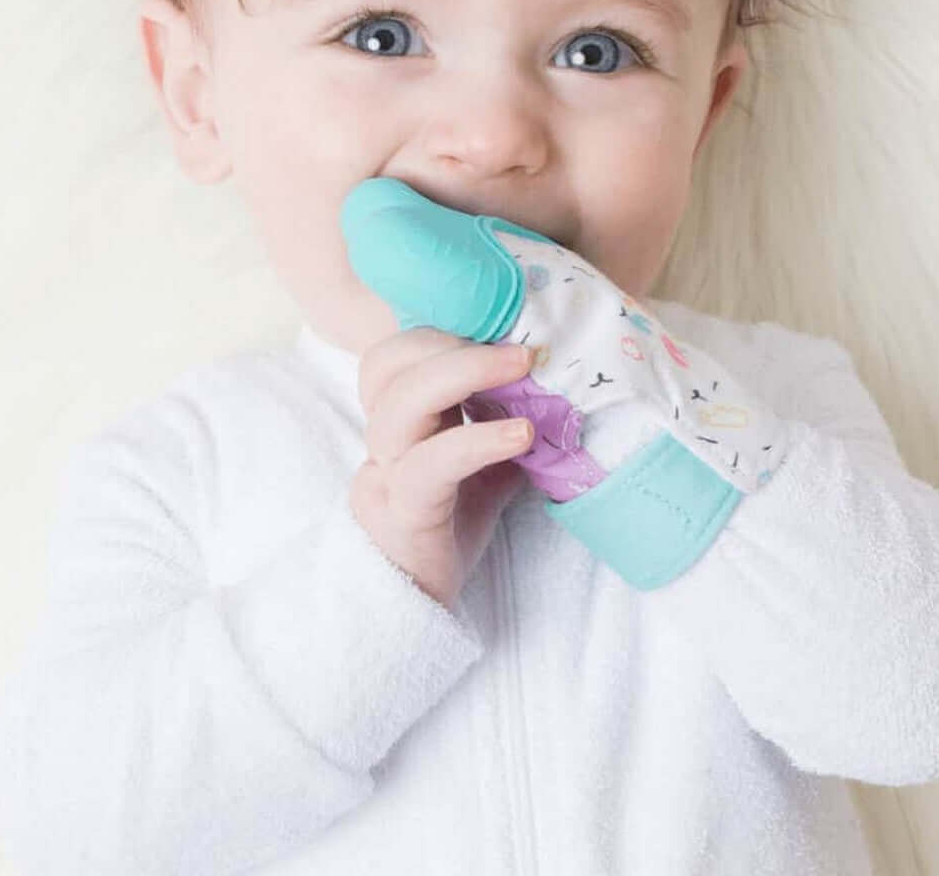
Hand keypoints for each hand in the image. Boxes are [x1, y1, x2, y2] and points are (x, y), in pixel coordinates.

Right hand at [349, 326, 535, 611]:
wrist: (414, 608)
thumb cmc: (450, 530)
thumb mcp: (484, 466)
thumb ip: (502, 424)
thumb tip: (558, 385)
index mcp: (397, 421)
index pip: (391, 355)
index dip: (439, 332)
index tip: (499, 328)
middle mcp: (381, 441)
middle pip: (387, 366)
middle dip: (451, 344)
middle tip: (517, 348)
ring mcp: (383, 476)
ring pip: (399, 406)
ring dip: (463, 374)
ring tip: (522, 368)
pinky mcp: (401, 512)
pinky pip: (430, 464)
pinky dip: (477, 440)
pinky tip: (522, 434)